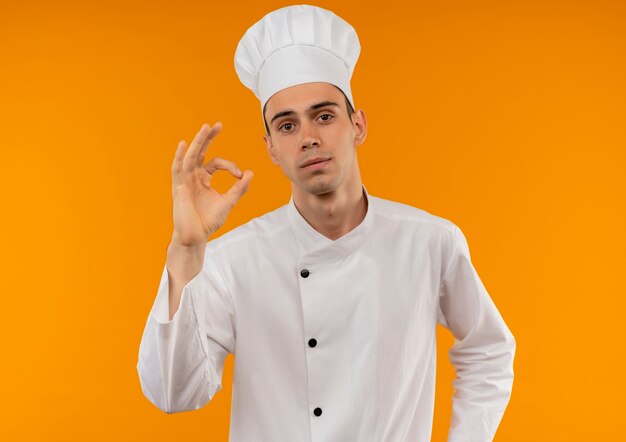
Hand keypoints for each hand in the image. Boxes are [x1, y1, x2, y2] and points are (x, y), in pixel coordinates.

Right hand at [170, 122, 252, 246]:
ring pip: (191, 156)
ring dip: (198, 142)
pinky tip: (184, 145)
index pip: (216, 163)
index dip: (230, 166)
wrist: (196, 236)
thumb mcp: (228, 201)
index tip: (240, 175)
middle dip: (208, 138)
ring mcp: (185, 180)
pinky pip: (177, 169)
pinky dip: (179, 157)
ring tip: (206, 128)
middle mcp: (193, 176)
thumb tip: (251, 173)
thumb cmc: (209, 220)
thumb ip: (239, 188)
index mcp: (204, 178)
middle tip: (218, 124)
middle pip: (200, 152)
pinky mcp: (179, 187)